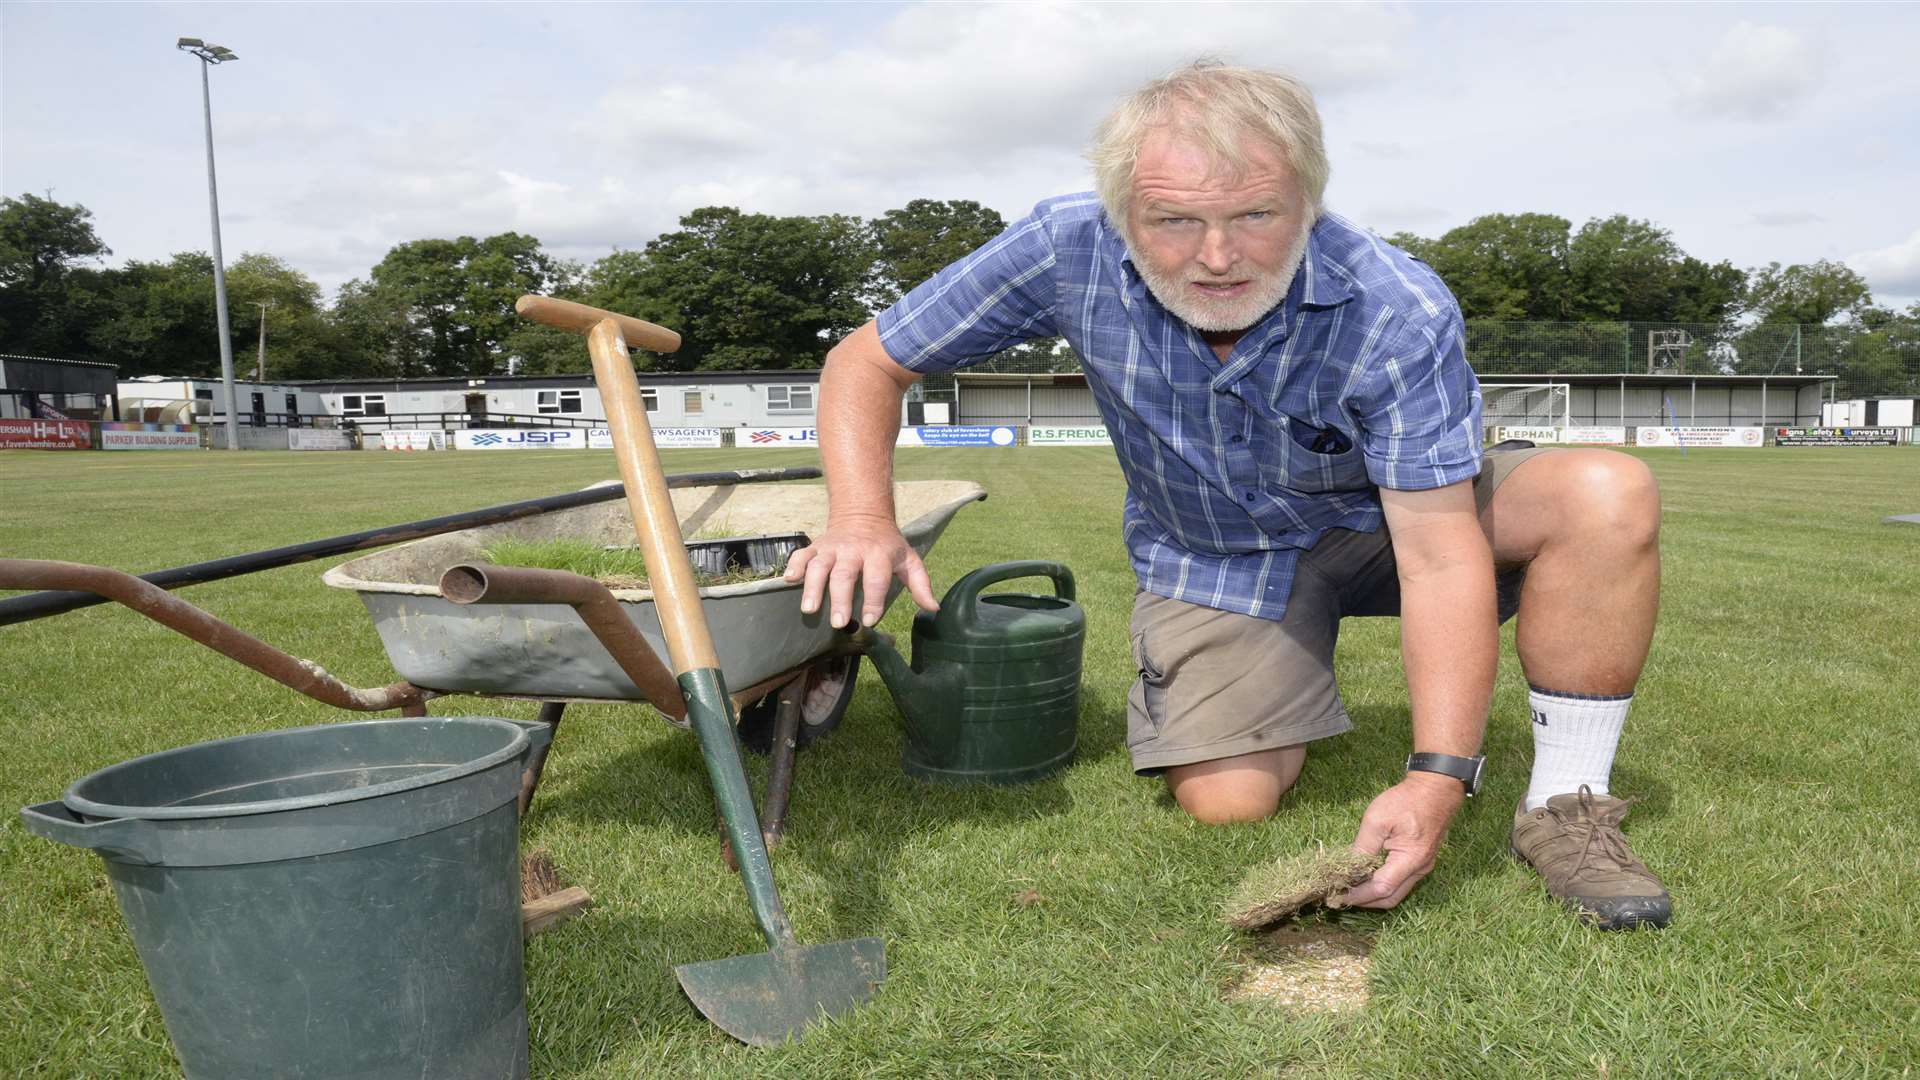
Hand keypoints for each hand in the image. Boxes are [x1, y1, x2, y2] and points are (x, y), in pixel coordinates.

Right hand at [783, 514, 937, 628]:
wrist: (863, 514)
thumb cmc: (887, 545)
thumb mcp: (908, 560)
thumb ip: (921, 584)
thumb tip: (933, 608)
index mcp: (878, 554)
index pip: (876, 578)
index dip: (874, 600)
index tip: (870, 620)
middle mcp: (853, 550)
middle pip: (845, 575)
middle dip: (841, 599)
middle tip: (839, 623)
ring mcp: (832, 548)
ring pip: (819, 566)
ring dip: (813, 587)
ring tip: (809, 609)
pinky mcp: (816, 547)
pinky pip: (802, 554)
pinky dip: (794, 565)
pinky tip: (790, 580)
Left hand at [1341, 772, 1465, 908]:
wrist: (1436, 788)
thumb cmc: (1407, 800)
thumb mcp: (1377, 819)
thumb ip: (1363, 846)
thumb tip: (1348, 867)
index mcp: (1410, 859)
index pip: (1380, 888)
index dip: (1358, 895)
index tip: (1338, 896)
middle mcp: (1420, 869)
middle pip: (1390, 898)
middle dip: (1365, 901)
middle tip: (1341, 896)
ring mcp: (1423, 866)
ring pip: (1396, 892)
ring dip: (1374, 894)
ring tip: (1351, 888)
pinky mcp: (1421, 861)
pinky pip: (1401, 881)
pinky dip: (1383, 884)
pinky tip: (1367, 877)